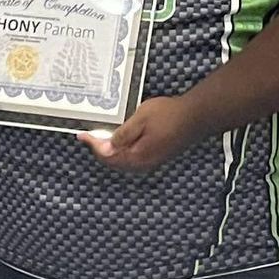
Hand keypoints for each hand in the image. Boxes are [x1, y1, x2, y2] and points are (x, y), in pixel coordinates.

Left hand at [78, 96, 202, 171]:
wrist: (195, 116)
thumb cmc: (170, 115)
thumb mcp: (141, 118)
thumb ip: (123, 134)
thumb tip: (108, 146)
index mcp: (137, 156)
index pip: (107, 155)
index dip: (93, 145)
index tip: (82, 136)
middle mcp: (143, 163)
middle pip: (114, 161)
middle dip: (100, 150)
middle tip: (89, 138)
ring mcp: (151, 161)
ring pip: (123, 161)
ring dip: (111, 151)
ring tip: (101, 139)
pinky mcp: (157, 155)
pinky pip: (133, 158)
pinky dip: (122, 151)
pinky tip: (121, 141)